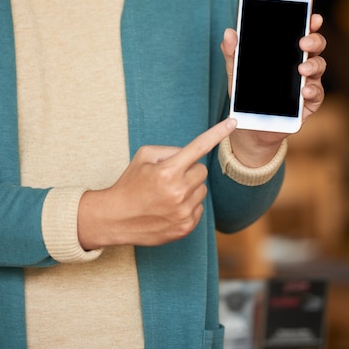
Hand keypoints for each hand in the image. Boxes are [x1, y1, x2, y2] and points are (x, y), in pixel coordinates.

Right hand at [78, 118, 236, 249]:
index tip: (232, 122)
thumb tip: (190, 154)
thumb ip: (170, 150)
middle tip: (169, 177)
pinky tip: (169, 208)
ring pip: (202, 189)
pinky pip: (199, 208)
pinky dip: (188, 205)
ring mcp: (183, 212)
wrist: (116, 218)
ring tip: (167, 194)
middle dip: (189, 170)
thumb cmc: (130, 184)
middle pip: (201, 170)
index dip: (217, 133)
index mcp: (168, 171)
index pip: (199, 147)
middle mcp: (179, 191)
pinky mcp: (185, 227)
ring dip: (189, 188)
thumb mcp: (143, 157)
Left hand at [221, 13, 326, 166]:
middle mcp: (302, 64)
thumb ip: (233, 53)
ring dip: (313, 66)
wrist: (249, 126)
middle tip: (303, 42)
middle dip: (314, 41)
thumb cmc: (247, 94)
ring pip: (319, 67)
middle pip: (316, 47)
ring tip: (302, 68)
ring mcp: (308, 82)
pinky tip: (304, 90)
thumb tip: (228, 32)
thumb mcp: (236, 72)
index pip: (301, 32)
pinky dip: (312, 90)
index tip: (313, 17)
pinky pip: (317, 94)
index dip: (309, 23)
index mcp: (287, 52)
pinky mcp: (309, 103)